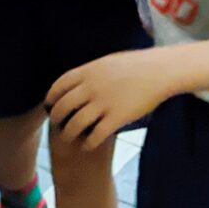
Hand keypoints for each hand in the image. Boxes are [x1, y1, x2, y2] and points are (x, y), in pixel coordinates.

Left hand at [48, 48, 177, 149]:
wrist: (159, 71)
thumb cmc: (136, 65)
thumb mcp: (107, 62)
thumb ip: (91, 73)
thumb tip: (78, 82)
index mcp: (88, 71)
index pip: (59, 86)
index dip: (51, 97)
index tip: (49, 105)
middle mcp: (91, 87)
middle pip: (63, 106)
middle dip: (56, 118)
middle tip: (55, 124)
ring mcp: (103, 103)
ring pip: (76, 123)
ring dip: (68, 133)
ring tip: (68, 138)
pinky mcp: (117, 117)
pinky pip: (96, 134)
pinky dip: (88, 142)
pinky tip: (87, 145)